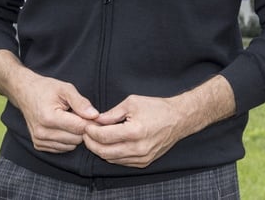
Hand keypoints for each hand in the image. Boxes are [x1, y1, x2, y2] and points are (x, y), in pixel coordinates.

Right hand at [0, 50, 99, 153]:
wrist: (25, 92)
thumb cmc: (46, 89)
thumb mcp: (65, 89)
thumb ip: (81, 102)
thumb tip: (95, 116)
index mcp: (49, 118)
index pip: (79, 127)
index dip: (90, 122)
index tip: (94, 115)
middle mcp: (42, 133)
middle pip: (76, 139)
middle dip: (82, 128)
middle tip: (79, 115)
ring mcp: (39, 141)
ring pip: (70, 146)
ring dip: (74, 134)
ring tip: (69, 119)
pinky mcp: (39, 146)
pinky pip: (62, 148)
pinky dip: (67, 139)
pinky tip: (63, 126)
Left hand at [83, 75, 235, 168]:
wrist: (178, 119)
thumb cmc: (156, 108)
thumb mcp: (132, 102)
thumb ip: (112, 113)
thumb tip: (96, 120)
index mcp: (135, 131)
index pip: (103, 136)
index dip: (90, 131)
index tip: (86, 125)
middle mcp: (138, 148)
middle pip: (104, 152)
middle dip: (91, 143)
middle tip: (86, 133)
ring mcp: (141, 158)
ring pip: (111, 159)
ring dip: (100, 149)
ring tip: (96, 138)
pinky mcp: (144, 163)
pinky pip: (121, 162)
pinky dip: (112, 154)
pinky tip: (109, 144)